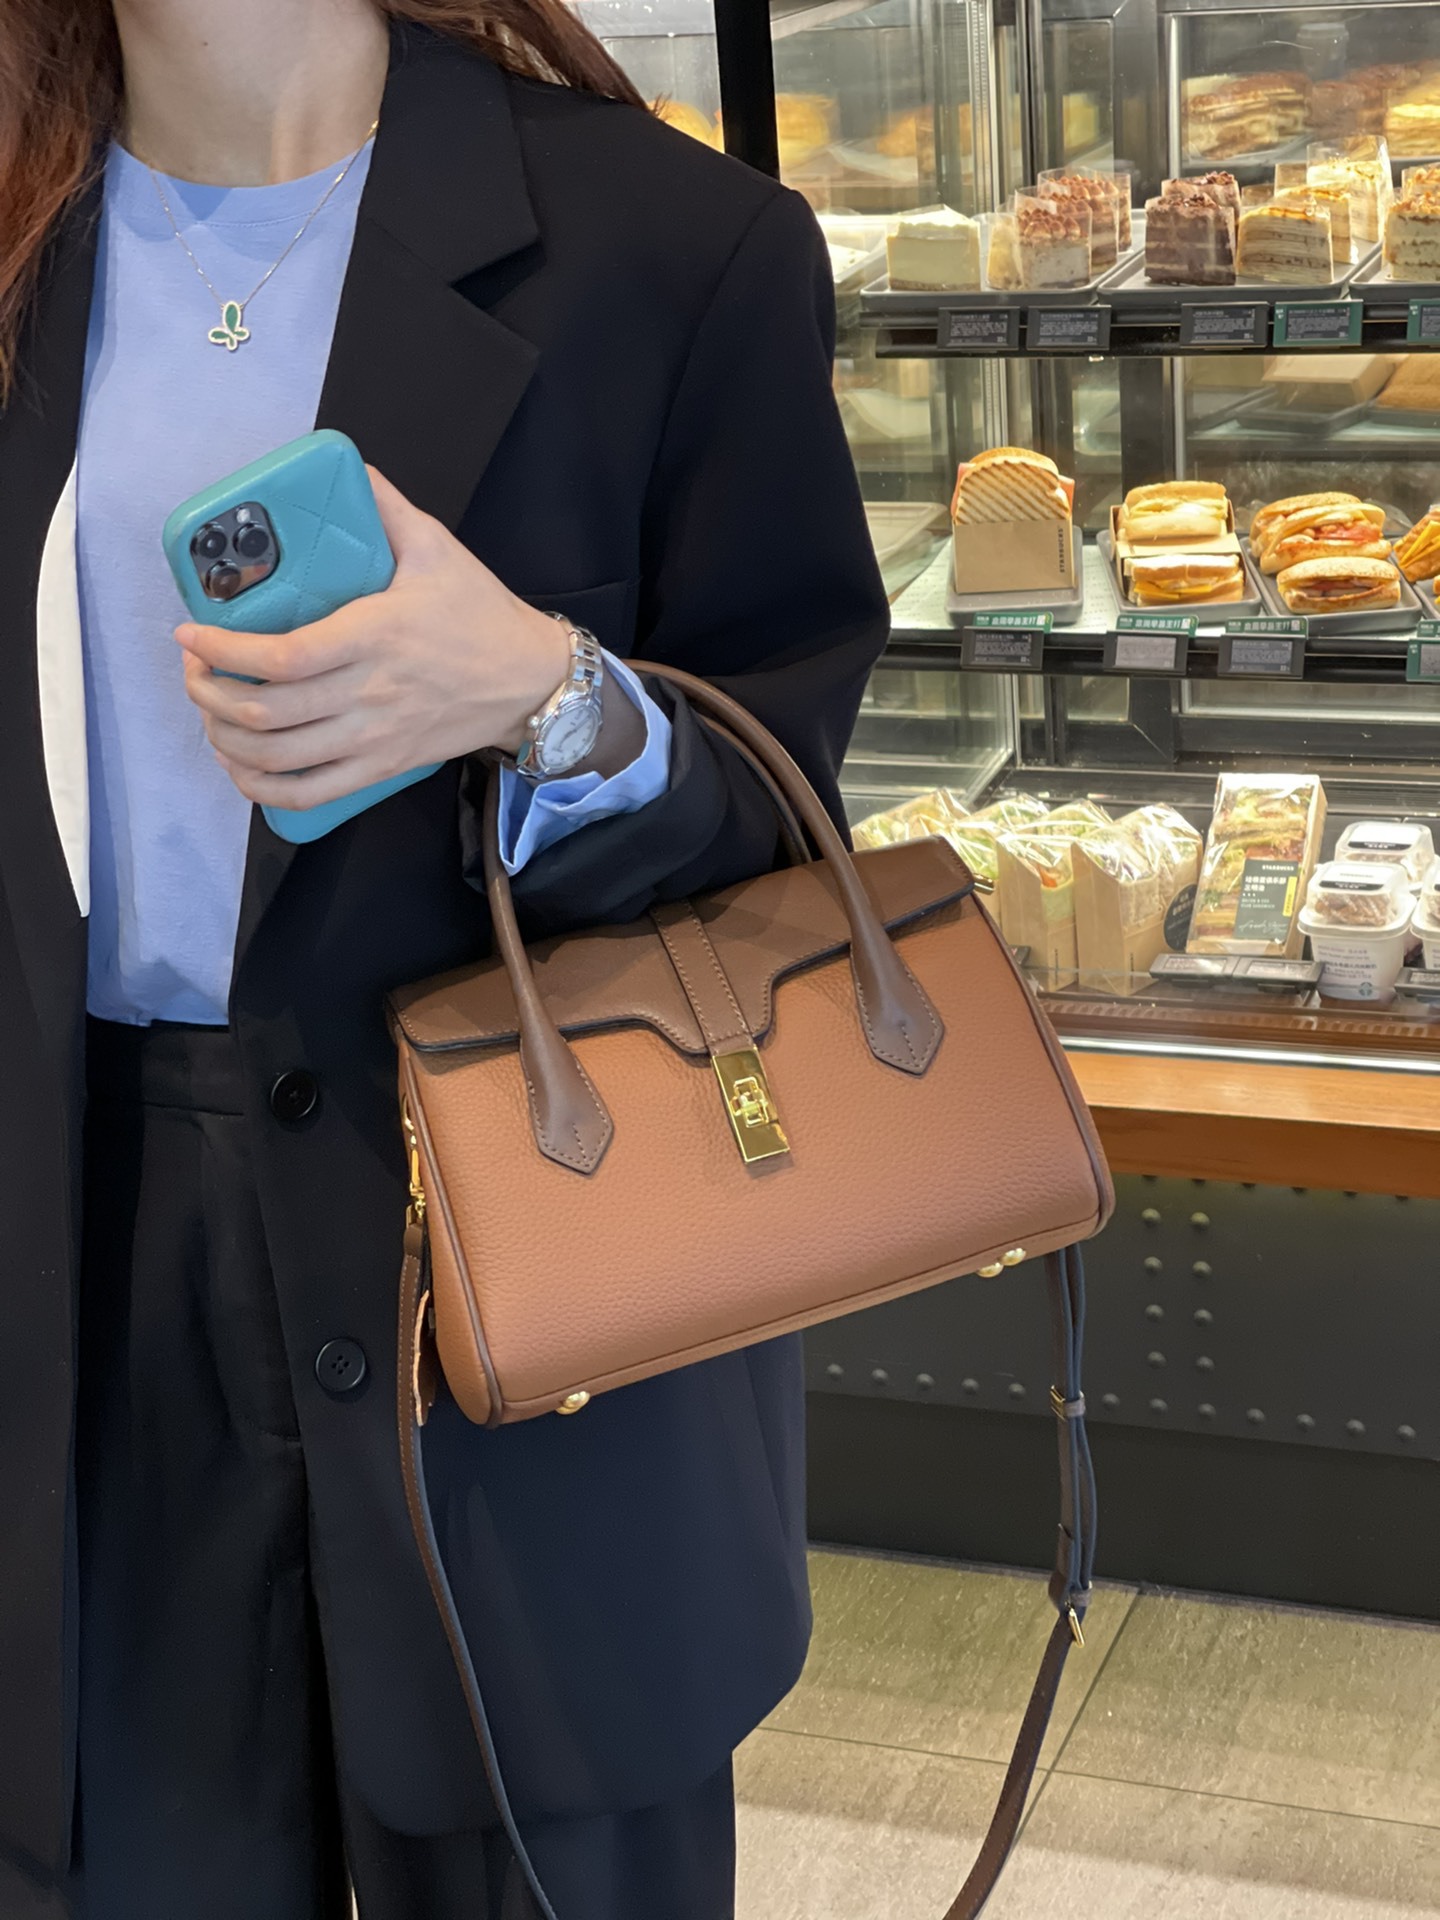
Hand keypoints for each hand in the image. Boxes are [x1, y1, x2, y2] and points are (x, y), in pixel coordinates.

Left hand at [176, 468, 571, 810]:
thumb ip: (385, 507)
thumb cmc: (481, 615)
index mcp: (376, 636)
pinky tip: (240, 764)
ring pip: (278, 756)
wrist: (531, 683)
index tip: (192, 634)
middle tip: (195, 667)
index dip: (224, 651)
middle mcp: (370, 694)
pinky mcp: (381, 768)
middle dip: (209, 692)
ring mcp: (374, 739)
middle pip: (266, 712)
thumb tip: (348, 467)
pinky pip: (309, 793)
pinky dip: (261, 786)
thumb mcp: (438, 548)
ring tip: (209, 711)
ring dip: (225, 738)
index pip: (283, 657)